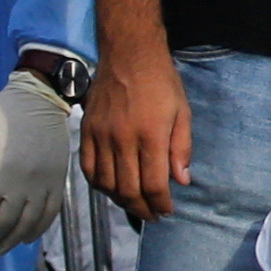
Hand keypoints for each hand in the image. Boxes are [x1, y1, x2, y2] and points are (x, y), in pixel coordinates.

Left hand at [0, 71, 76, 253]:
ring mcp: (45, 184)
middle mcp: (25, 183)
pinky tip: (24, 239)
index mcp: (1, 171)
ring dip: (10, 241)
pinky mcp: (59, 182)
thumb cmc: (1, 115)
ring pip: (28, 223)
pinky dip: (37, 231)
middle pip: (4, 222)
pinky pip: (49, 214)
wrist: (41, 99)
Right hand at [80, 46, 191, 222]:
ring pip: (106, 183)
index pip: (153, 183)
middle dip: (142, 208)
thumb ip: (181, 149)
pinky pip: (88, 167)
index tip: (167, 211)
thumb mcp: (182, 113)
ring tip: (134, 204)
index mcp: (151, 135)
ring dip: (121, 200)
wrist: (129, 55)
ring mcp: (101, 136)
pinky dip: (99, 184)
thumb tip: (181, 181)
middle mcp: (123, 139)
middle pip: (128, 189)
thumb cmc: (162, 83)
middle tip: (152, 215)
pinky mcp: (87, 131)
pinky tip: (110, 188)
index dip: (160, 203)